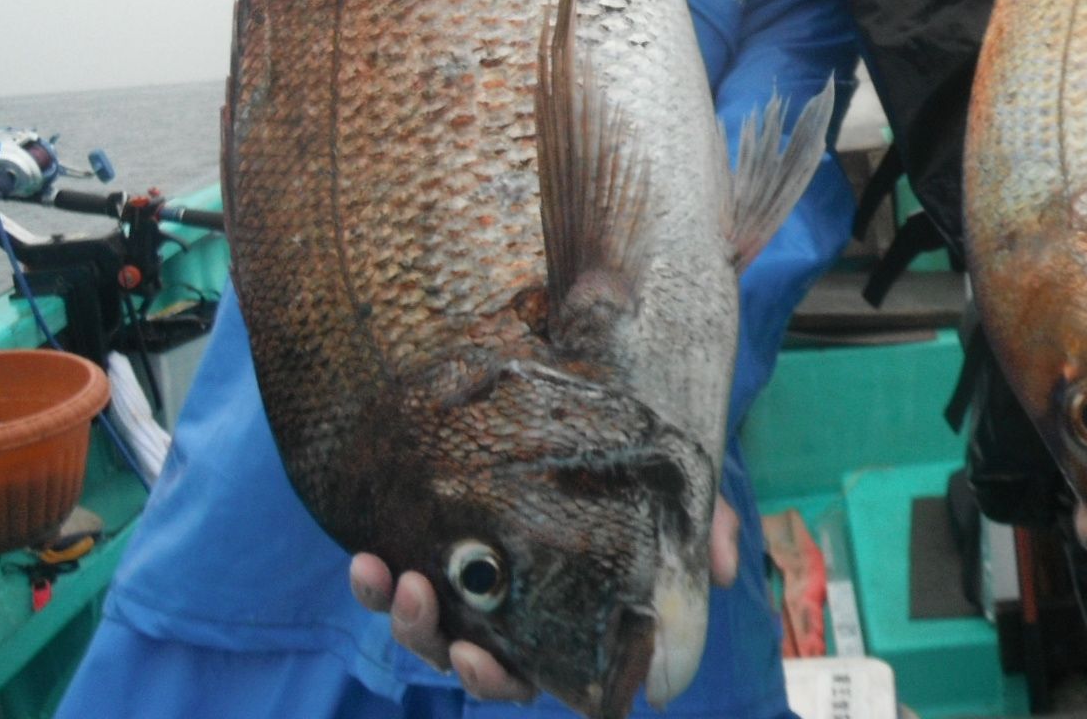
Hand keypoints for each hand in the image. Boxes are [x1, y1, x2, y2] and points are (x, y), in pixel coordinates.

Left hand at [348, 496, 742, 700]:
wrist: (603, 407)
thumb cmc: (641, 469)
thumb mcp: (678, 494)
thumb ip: (705, 526)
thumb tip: (723, 569)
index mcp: (559, 620)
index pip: (525, 674)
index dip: (496, 678)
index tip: (479, 655)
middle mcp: (507, 610)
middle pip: (463, 657)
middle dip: (439, 646)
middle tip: (430, 605)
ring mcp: (466, 579)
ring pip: (423, 625)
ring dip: (403, 616)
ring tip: (393, 577)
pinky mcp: (430, 539)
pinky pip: (391, 576)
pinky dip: (371, 579)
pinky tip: (364, 555)